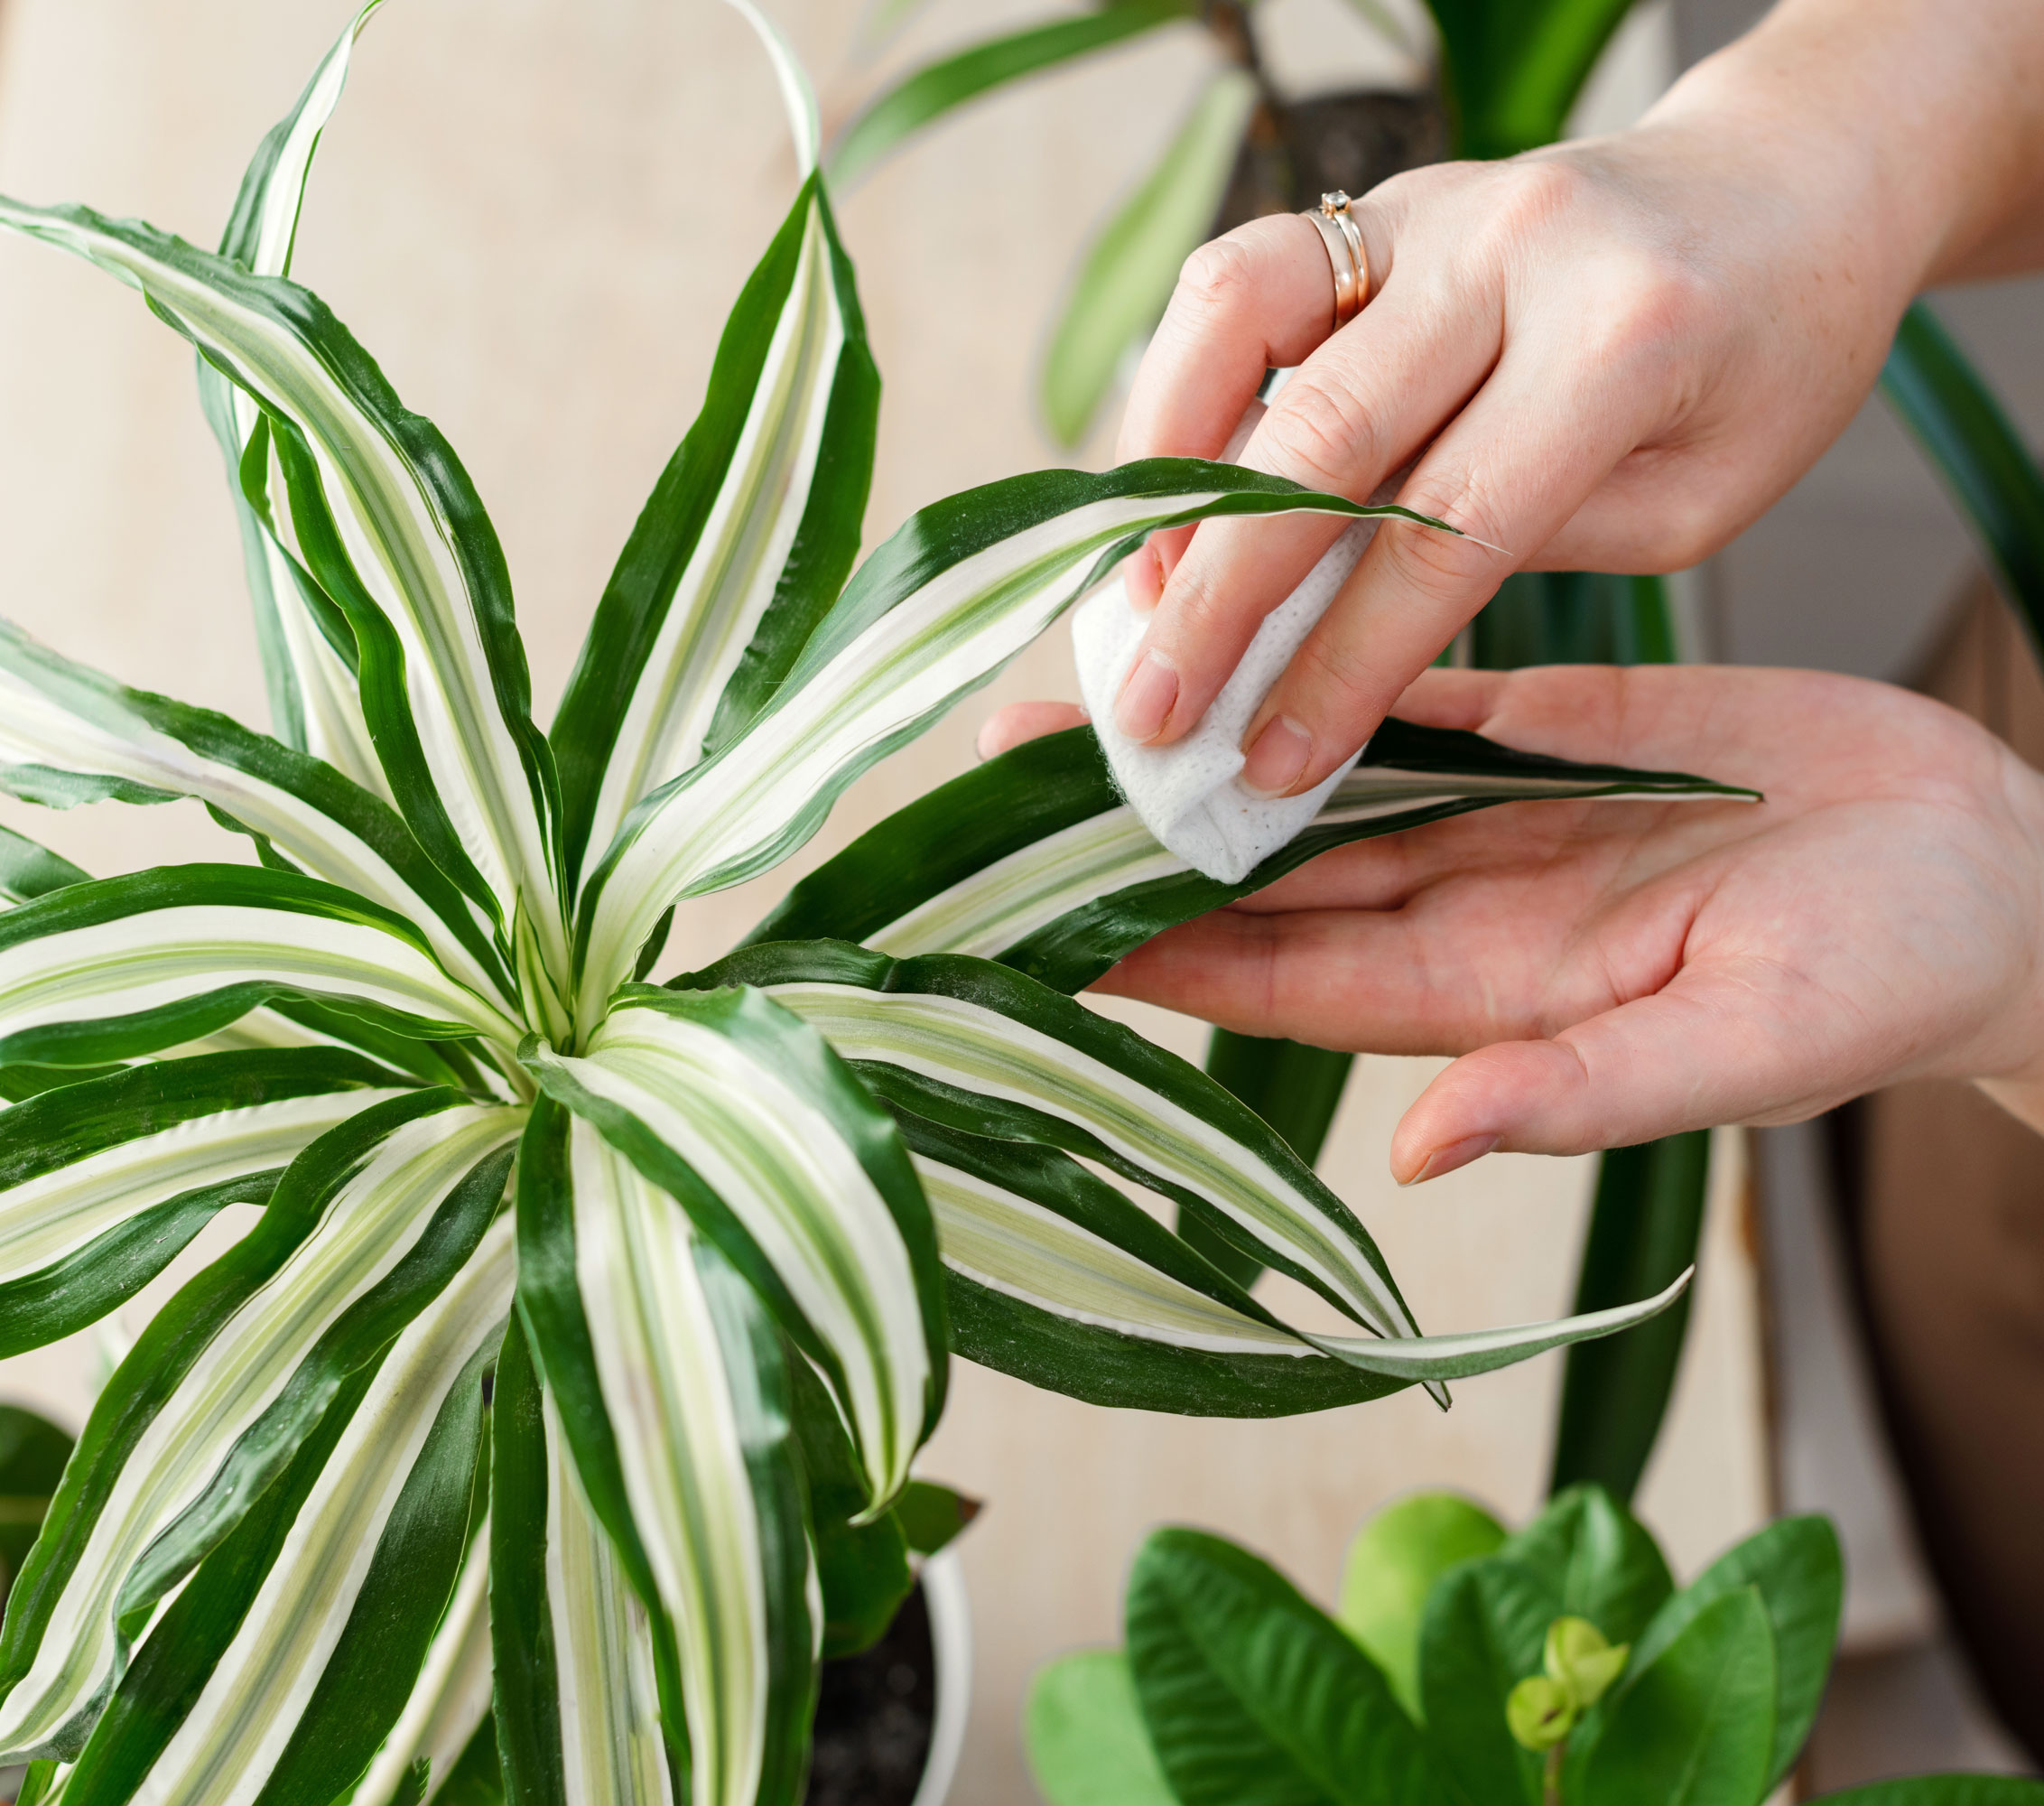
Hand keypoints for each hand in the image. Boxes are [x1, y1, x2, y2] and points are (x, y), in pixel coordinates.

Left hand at [982, 667, 2043, 1181]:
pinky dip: (1327, 664)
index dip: (1151, 952)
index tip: (1027, 920)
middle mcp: (1468, 904)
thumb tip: (1421, 1147)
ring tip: (1082, 694)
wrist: (1998, 873)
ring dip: (1203, 742)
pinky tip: (1239, 628)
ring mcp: (1506, 815)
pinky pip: (1419, 693)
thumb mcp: (1744, 1048)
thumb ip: (1583, 1089)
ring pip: (1315, 778)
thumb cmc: (1894, 981)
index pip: (1277, 977)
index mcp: (1490, 991)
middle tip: (993, 782)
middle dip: (1131, 835)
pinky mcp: (1560, 730)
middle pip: (1262, 875)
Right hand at [1106, 0, 2043, 798]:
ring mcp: (1432, 204)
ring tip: (1136, 592)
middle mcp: (1511, 249)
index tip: (1272, 765)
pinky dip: (1179, 383)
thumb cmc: (1762, 365)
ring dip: (1167, 466)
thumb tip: (1331, 621)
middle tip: (1150, 712)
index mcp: (1624, 340)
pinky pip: (1242, 277)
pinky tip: (1167, 486)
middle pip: (1318, 438)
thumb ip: (1522, 548)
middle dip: (1216, 596)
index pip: (1443, 536)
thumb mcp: (1693, 501)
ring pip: (1240, 315)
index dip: (1343, 665)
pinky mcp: (1378, 199)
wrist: (1791, 182)